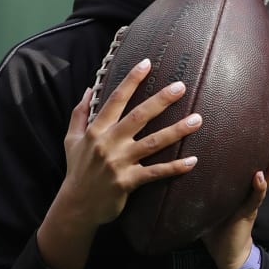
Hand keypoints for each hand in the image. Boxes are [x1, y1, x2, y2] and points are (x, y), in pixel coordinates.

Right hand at [38, 58, 202, 268]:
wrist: (76, 205)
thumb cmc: (77, 170)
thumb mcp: (71, 139)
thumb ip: (79, 113)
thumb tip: (89, 88)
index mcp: (96, 130)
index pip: (115, 99)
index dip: (131, 80)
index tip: (146, 63)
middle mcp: (109, 143)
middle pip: (139, 116)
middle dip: (161, 100)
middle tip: (181, 86)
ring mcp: (119, 163)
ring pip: (153, 142)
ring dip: (177, 130)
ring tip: (197, 119)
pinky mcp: (128, 182)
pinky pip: (156, 172)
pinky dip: (175, 167)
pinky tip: (193, 161)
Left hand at [202, 110, 268, 268]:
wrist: (225, 250)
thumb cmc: (218, 217)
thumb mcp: (214, 188)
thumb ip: (209, 169)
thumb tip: (187, 143)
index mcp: (249, 177)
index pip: (263, 149)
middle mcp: (256, 184)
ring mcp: (253, 198)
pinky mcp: (246, 213)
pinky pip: (254, 198)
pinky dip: (258, 187)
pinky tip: (259, 176)